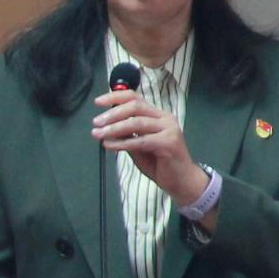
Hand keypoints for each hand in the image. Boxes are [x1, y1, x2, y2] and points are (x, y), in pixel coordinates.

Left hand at [92, 91, 208, 204]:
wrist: (182, 180)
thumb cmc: (160, 163)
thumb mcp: (138, 146)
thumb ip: (127, 135)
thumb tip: (107, 126)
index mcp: (158, 115)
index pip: (136, 98)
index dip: (115, 97)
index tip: (98, 102)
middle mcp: (165, 118)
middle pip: (136, 106)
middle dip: (112, 113)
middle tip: (96, 122)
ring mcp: (169, 129)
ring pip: (137, 122)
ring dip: (114, 128)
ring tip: (98, 134)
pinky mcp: (169, 143)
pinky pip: (140, 141)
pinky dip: (122, 143)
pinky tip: (109, 145)